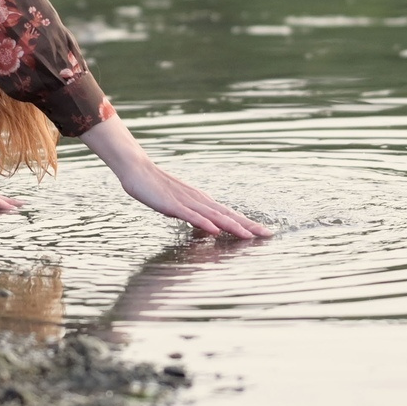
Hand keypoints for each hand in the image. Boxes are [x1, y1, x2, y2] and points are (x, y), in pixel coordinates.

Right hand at [84, 119, 271, 239]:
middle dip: (249, 226)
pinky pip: (191, 216)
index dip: (247, 223)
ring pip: (214, 216)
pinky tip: (214, 230)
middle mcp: (199, 200)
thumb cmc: (156, 188)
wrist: (138, 170)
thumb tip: (206, 227)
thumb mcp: (179, 206)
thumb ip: (193, 216)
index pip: (229, 214)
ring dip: (232, 226)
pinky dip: (204, 223)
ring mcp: (187, 202)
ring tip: (249, 236)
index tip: (264, 232)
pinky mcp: (173, 205)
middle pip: (228, 215)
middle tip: (268, 235)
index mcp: (202, 201)